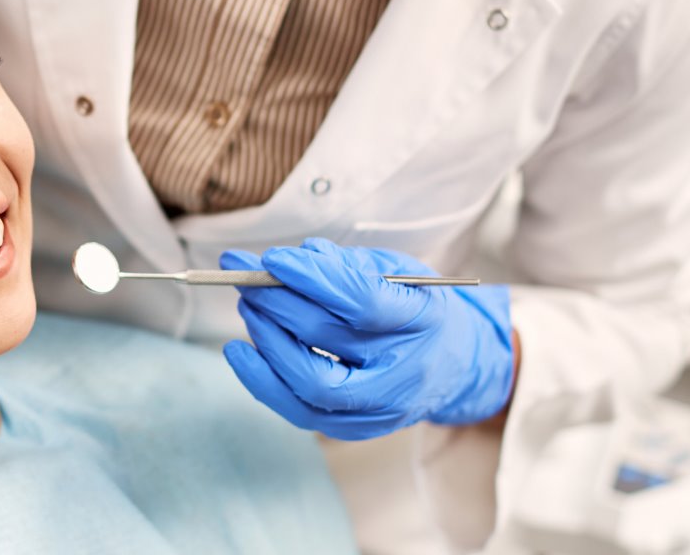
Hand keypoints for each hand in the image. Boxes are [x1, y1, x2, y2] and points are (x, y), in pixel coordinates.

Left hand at [220, 238, 513, 439]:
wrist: (450, 365)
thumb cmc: (414, 308)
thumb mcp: (398, 271)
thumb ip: (349, 264)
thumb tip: (295, 260)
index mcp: (422, 318)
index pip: (362, 300)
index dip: (312, 278)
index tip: (273, 259)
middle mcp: (404, 369)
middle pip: (327, 338)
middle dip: (276, 303)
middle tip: (248, 277)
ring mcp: (379, 407)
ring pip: (310, 382)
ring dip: (267, 339)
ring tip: (249, 306)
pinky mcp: (353, 429)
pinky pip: (299, 410)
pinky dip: (262, 380)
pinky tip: (240, 352)